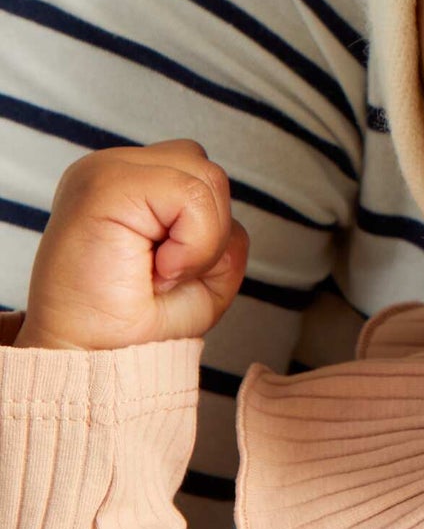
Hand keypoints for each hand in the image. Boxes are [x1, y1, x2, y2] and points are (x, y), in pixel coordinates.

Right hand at [17, 141, 247, 351]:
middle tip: (164, 274)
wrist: (92, 360)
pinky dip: (194, 243)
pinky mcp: (104, 185)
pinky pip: (191, 194)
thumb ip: (227, 232)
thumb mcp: (208, 275)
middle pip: (209, 171)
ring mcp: (105, 172)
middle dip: (210, 231)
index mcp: (131, 183)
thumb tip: (228, 210)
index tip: (163, 270)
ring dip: (202, 241)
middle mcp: (113, 169)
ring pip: (208, 178)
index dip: (206, 230)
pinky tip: (159, 269)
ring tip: (160, 272)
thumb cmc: (137, 322)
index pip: (202, 175)